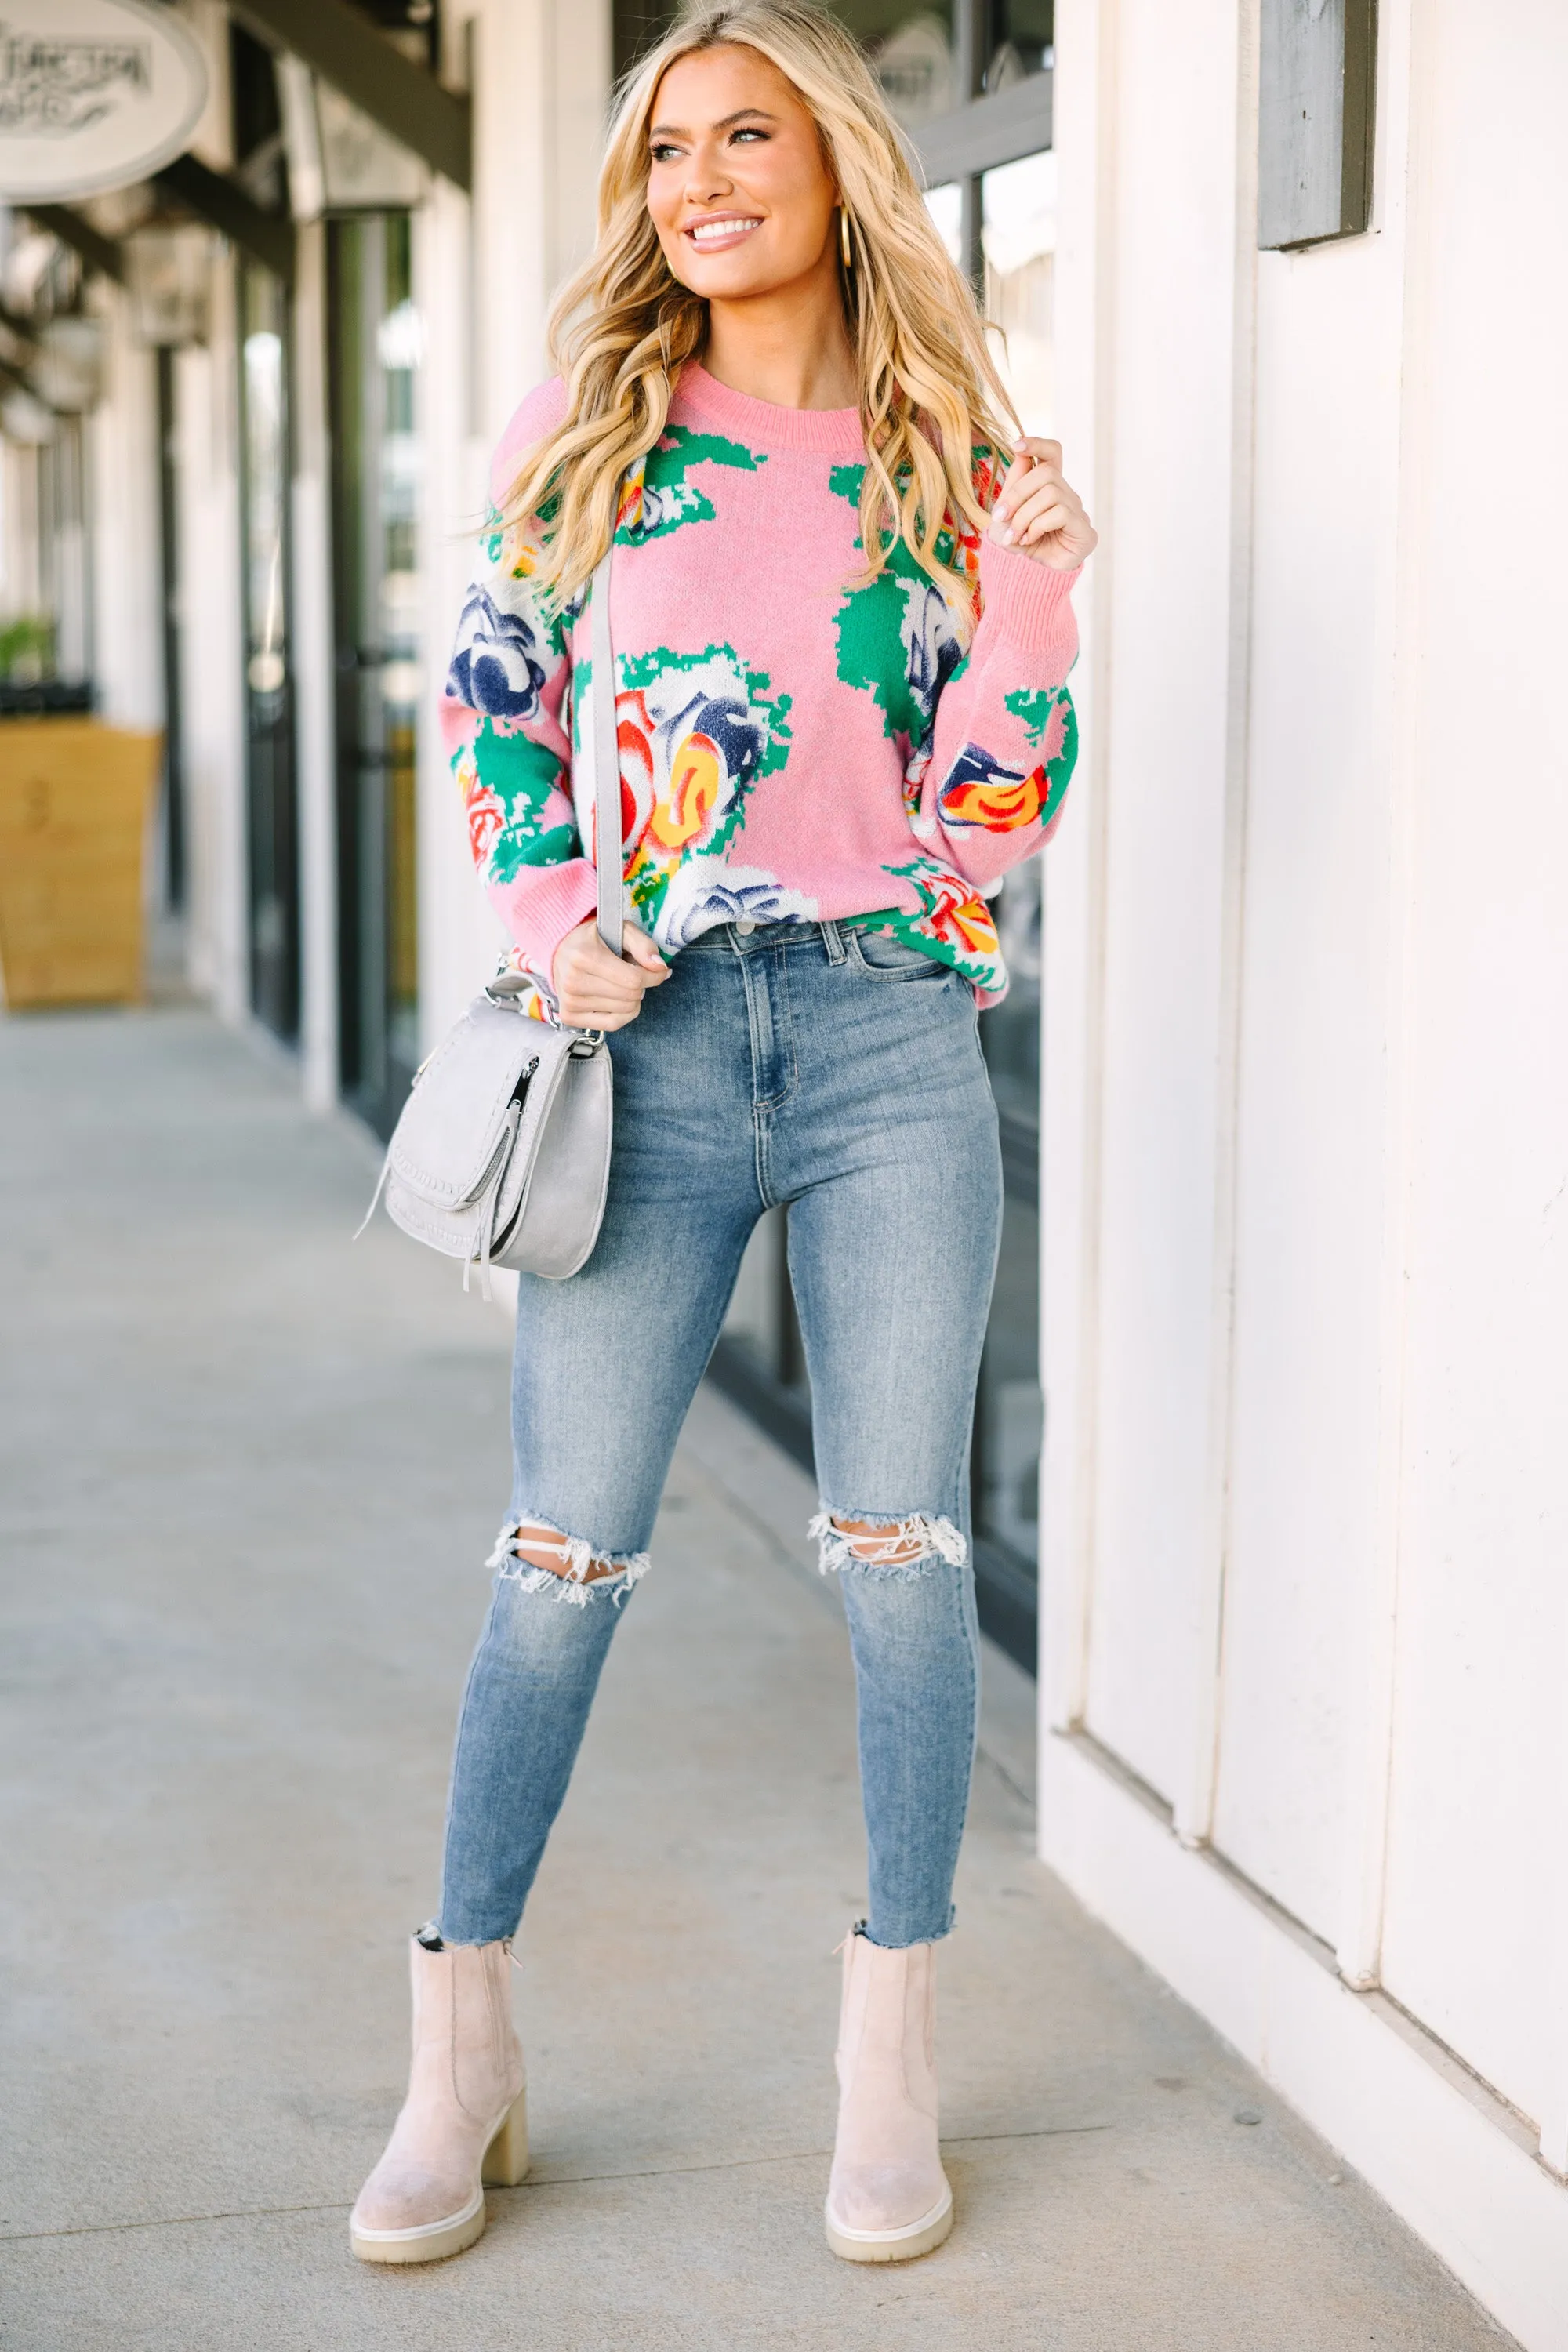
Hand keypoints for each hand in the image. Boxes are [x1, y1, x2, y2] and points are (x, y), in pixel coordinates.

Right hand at [552, 917, 668, 1030]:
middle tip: (635, 973)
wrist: (562, 949)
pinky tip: (619, 999)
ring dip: (633, 998)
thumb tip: (659, 966)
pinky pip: (612, 1024)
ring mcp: (569, 1002)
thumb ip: (643, 944)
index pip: (633, 979)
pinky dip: (625, 1014)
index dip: (654, 976)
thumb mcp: (621, 930)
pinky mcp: (569, 1017)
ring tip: (621, 982)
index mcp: (583, 957)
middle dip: (642, 985)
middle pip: (630, 996)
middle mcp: (573, 982)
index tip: (660, 970)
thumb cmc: (595, 939)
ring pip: (624, 1011)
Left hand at [990, 438, 1097, 569]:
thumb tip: (1022, 454)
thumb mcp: (1007, 512)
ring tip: (1015, 536)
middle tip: (1000, 517)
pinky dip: (1038, 526)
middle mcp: (1066, 496)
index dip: (1038, 444)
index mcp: (1049, 488)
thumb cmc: (1015, 546)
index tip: (1017, 446)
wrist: (1023, 580)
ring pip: (1051, 493)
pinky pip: (1060, 513)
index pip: (1053, 454)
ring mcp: (1078, 513)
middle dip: (1017, 494)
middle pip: (1047, 473)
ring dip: (1024, 515)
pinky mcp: (1085, 532)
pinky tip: (1030, 541)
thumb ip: (1015, 484)